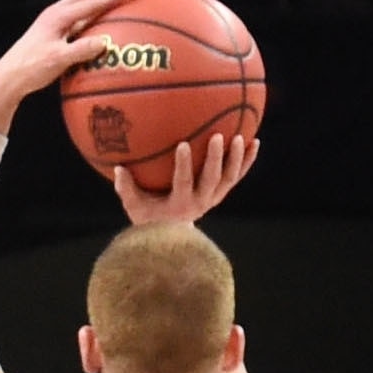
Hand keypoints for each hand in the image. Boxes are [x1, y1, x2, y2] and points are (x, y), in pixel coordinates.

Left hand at [0, 0, 130, 128]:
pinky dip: (91, 5)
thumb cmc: (30, 69)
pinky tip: (96, 6)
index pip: (90, 4)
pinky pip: (79, 14)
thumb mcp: (56, 61)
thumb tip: (104, 42)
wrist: (7, 78)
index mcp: (58, 17)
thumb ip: (79, 51)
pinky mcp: (54, 31)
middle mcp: (56, 13)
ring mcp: (55, 21)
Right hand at [112, 130, 256, 225]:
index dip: (184, 165)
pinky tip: (254, 141)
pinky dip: (247, 161)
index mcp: (181, 204)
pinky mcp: (221, 192)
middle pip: (212, 179)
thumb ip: (125, 189)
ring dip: (236, 158)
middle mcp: (201, 202)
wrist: (173, 237)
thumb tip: (117, 168)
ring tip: (241, 137)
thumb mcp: (134, 208)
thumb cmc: (149, 218)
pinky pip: (238, 176)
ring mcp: (214, 197)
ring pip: (229, 178)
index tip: (182, 144)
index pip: (183, 183)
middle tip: (217, 136)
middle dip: (215, 158)